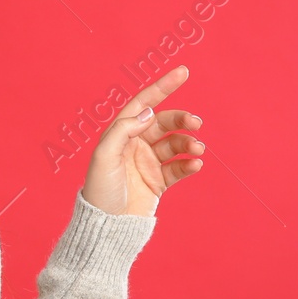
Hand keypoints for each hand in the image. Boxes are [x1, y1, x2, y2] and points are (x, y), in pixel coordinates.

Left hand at [80, 65, 205, 216]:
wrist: (106, 226)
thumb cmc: (99, 190)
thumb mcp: (104, 156)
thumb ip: (123, 130)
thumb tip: (148, 112)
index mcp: (120, 133)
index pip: (144, 103)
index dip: (162, 87)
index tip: (183, 72)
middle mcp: (135, 144)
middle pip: (165, 123)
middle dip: (182, 120)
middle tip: (196, 123)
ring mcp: (148, 162)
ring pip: (175, 144)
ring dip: (189, 143)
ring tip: (198, 148)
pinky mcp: (159, 181)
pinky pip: (179, 167)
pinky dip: (190, 163)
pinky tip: (196, 164)